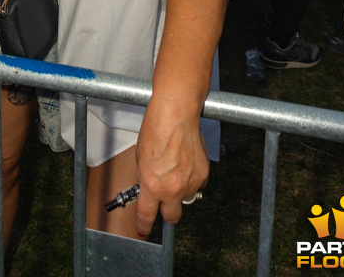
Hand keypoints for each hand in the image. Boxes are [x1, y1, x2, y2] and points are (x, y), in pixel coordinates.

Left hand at [135, 94, 208, 233]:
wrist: (177, 114)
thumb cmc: (157, 129)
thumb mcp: (140, 158)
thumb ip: (145, 179)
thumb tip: (148, 190)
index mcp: (152, 185)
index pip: (147, 215)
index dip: (144, 225)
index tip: (143, 229)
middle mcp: (172, 189)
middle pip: (172, 217)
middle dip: (167, 211)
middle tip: (164, 199)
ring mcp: (189, 183)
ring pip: (185, 198)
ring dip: (180, 190)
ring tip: (175, 166)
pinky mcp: (203, 175)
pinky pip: (196, 185)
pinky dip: (191, 178)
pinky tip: (185, 161)